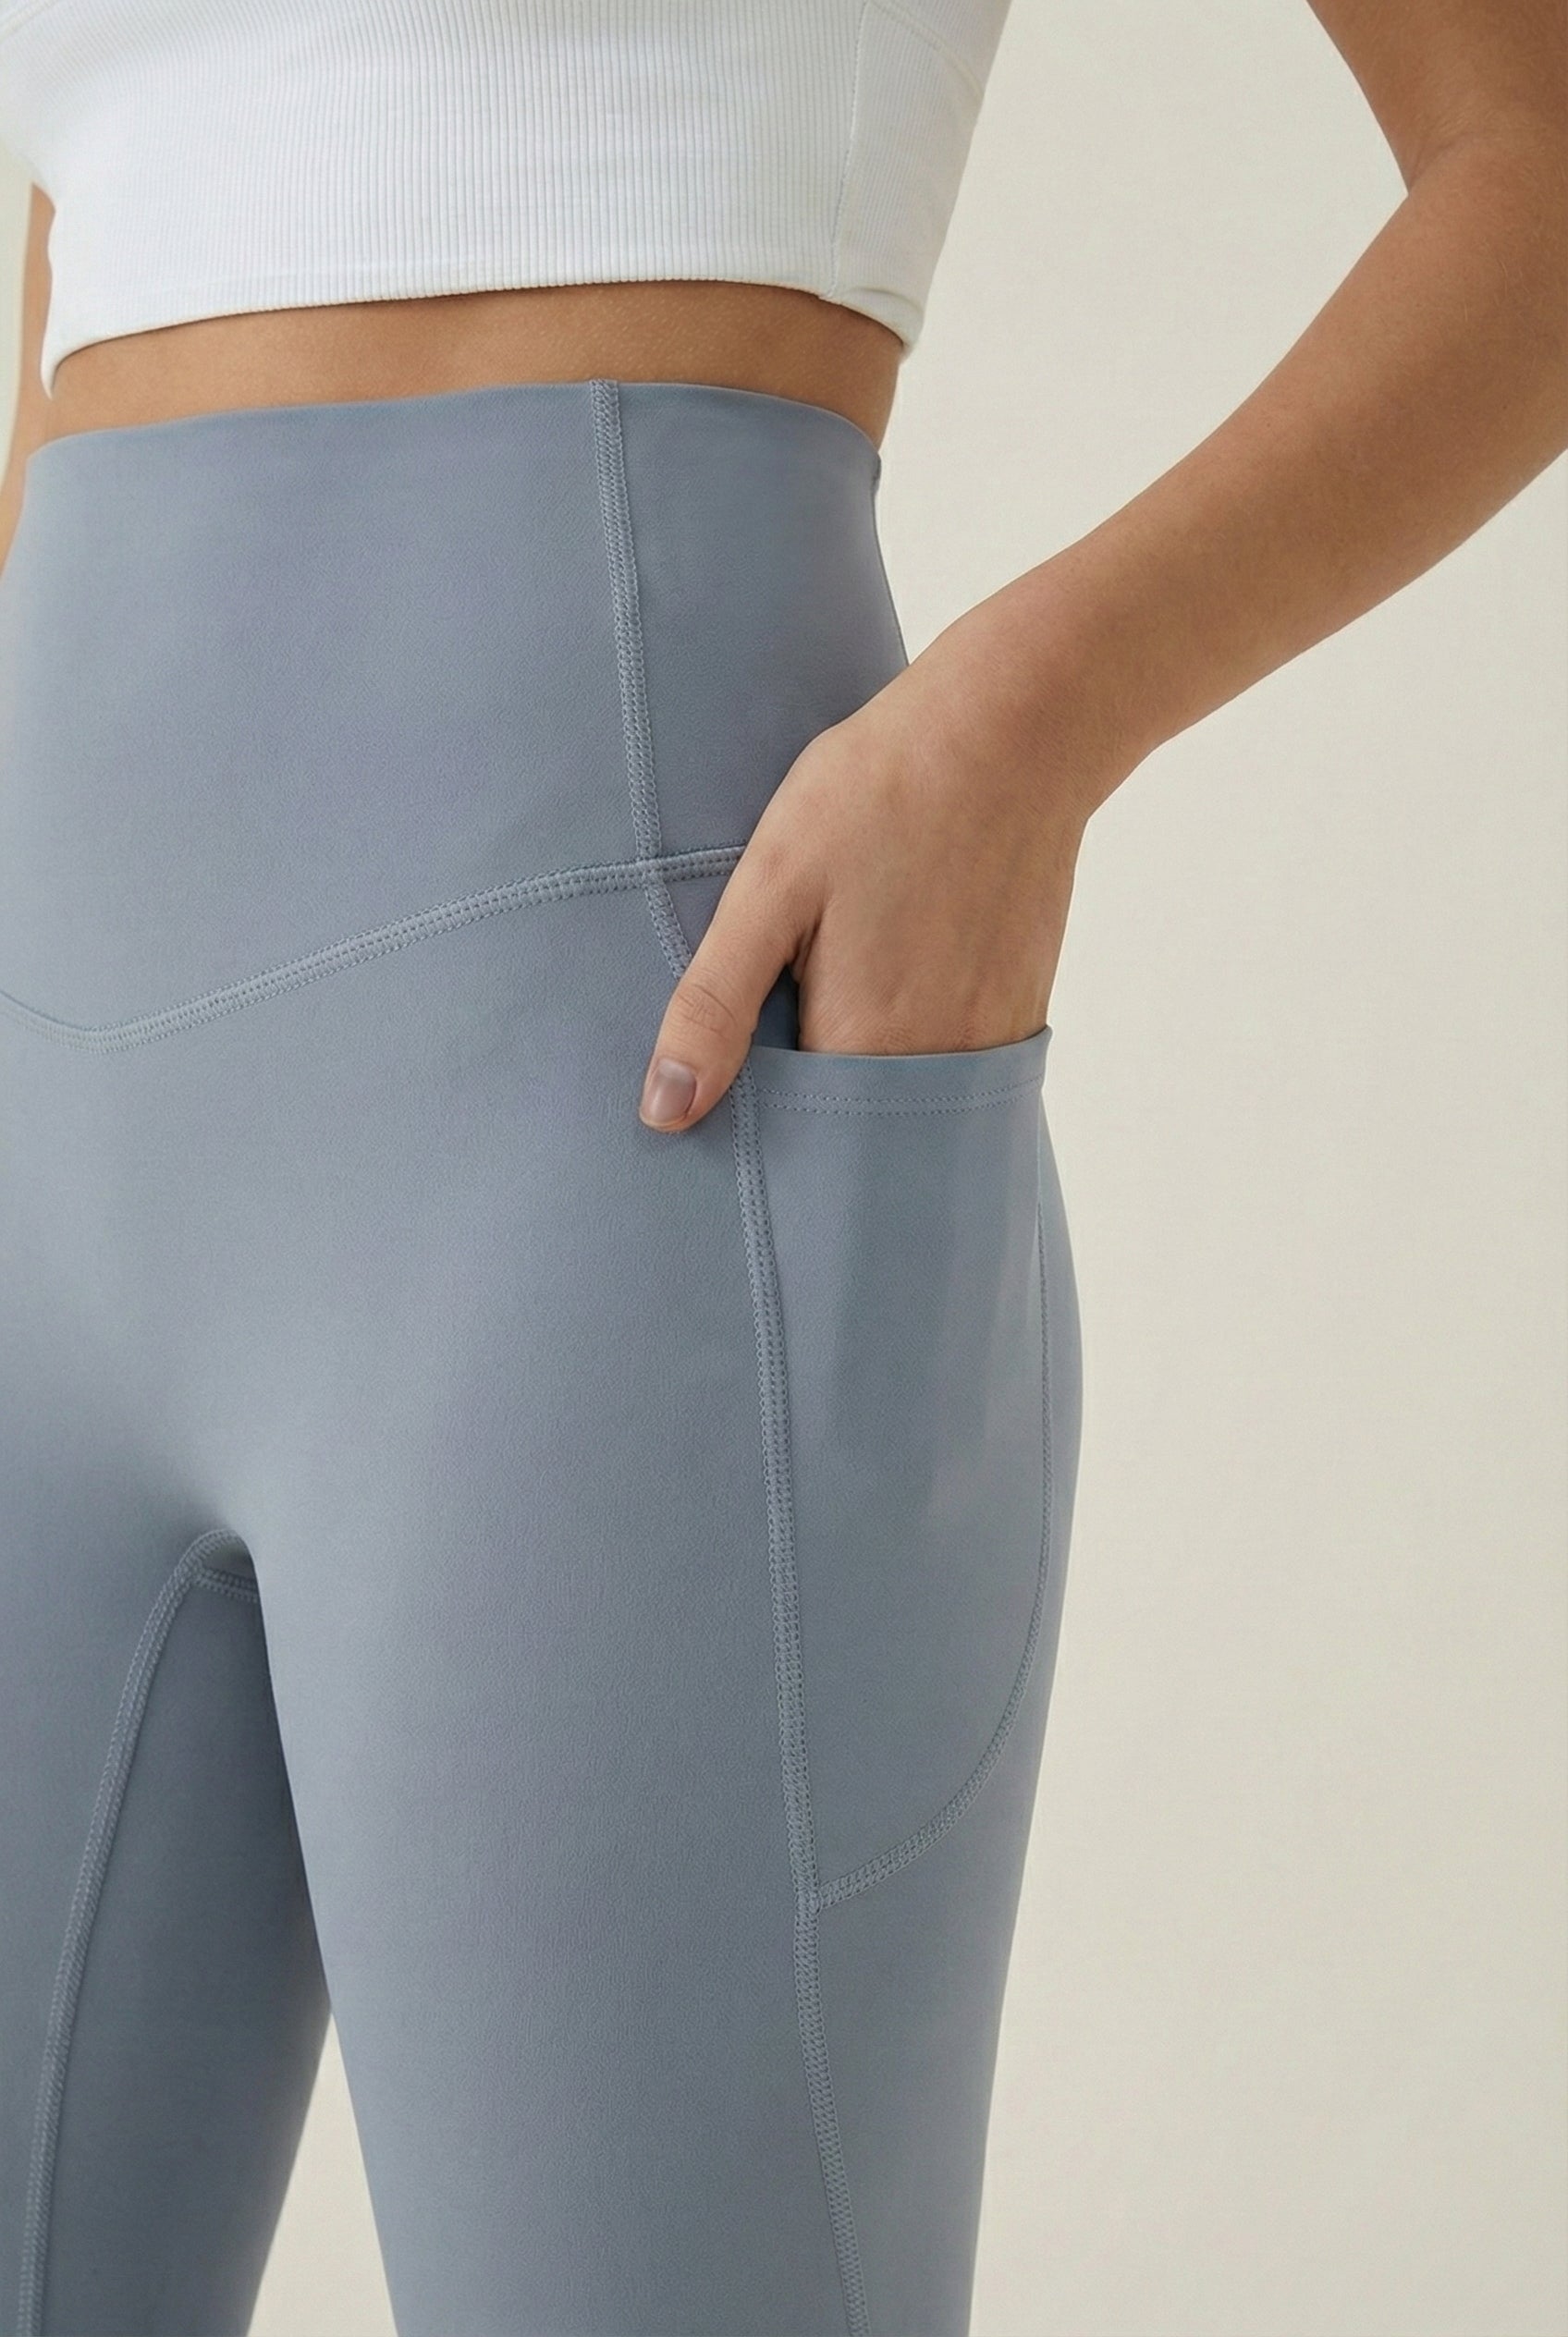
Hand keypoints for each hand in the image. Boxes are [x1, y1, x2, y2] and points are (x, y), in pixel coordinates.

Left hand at [636, 606, 1111, 1131]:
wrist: (1014, 725)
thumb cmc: (878, 791)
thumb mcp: (769, 885)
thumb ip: (714, 1005)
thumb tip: (665, 1112)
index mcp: (864, 1043)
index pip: (794, 1142)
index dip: (754, 1126)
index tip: (723, 1094)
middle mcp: (939, 1062)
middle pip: (854, 1128)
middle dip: (808, 1110)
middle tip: (776, 1023)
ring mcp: (991, 1038)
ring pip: (905, 1098)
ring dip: (861, 1075)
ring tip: (829, 997)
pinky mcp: (1021, 1007)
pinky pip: (954, 1065)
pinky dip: (915, 1047)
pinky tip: (894, 980)